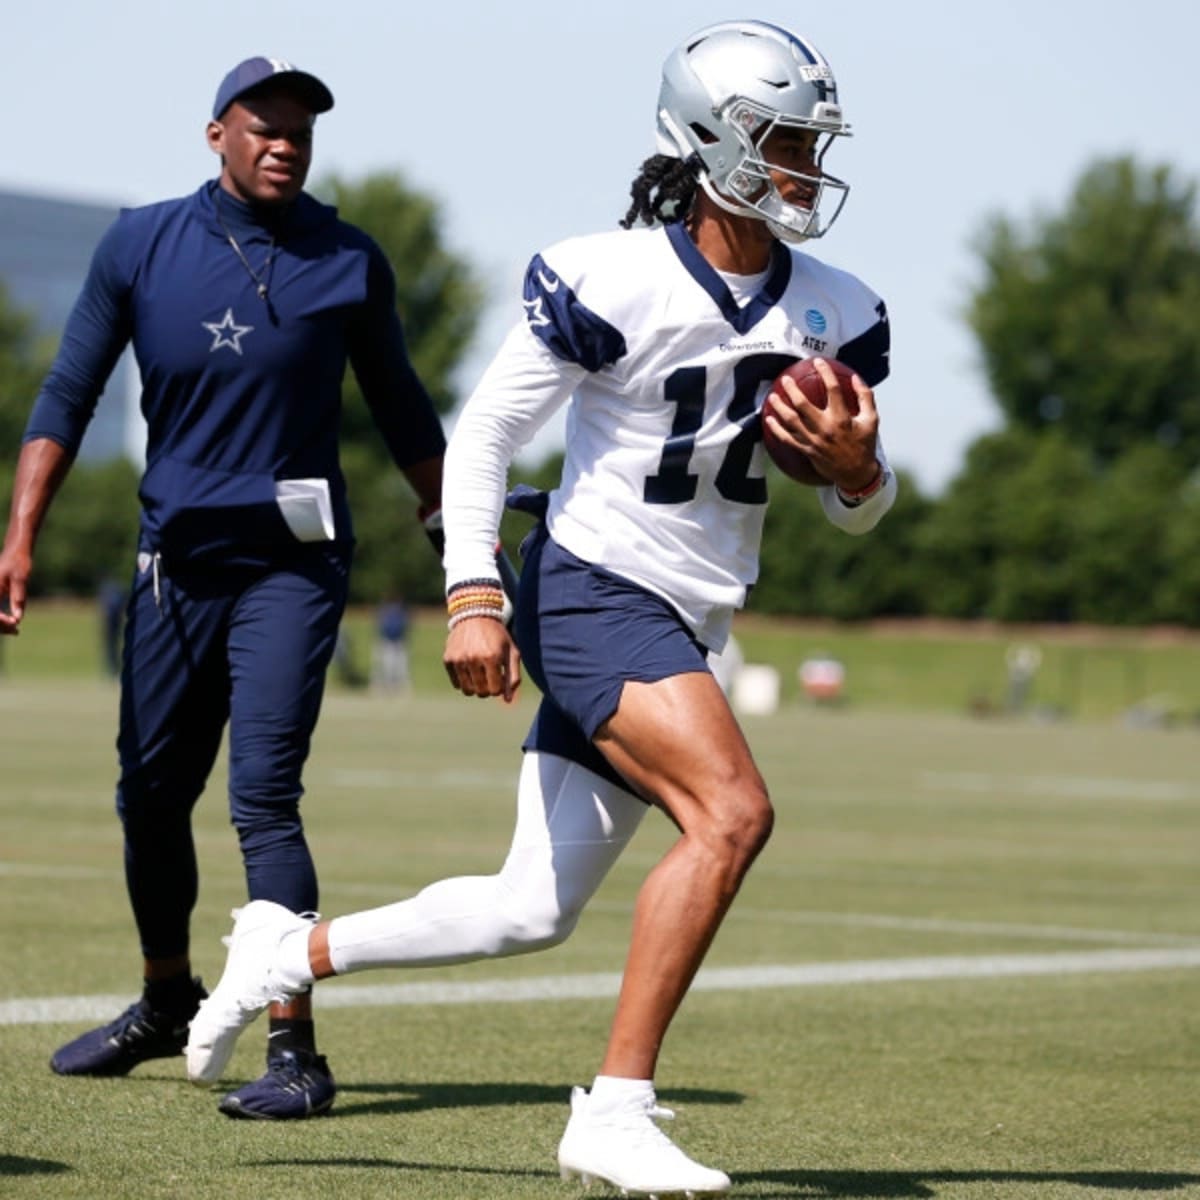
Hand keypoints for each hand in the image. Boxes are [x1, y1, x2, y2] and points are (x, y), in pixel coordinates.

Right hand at [0, 542, 30, 635]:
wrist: (15, 550)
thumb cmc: (19, 562)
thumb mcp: (21, 579)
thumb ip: (18, 597)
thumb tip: (18, 618)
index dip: (1, 620)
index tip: (15, 622)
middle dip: (0, 625)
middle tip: (16, 631)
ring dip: (0, 624)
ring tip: (15, 630)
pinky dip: (0, 619)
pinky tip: (13, 623)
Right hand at [443, 615, 520, 701]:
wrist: (476, 614)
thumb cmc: (498, 636)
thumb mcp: (511, 652)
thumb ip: (513, 677)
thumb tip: (508, 701)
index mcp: (491, 657)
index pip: (495, 691)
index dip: (499, 688)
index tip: (500, 678)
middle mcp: (473, 658)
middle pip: (481, 692)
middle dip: (488, 688)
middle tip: (490, 676)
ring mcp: (458, 659)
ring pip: (467, 690)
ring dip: (475, 687)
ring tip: (480, 674)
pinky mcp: (448, 659)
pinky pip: (456, 684)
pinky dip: (464, 680)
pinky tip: (469, 668)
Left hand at [764, 359, 880, 491]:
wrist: (856, 474)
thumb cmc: (864, 444)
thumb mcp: (872, 420)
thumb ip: (865, 397)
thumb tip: (856, 377)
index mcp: (843, 418)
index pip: (833, 389)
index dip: (825, 372)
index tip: (818, 361)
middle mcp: (826, 428)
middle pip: (803, 404)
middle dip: (792, 389)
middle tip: (786, 379)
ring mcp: (814, 440)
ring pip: (791, 421)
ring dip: (779, 407)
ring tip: (772, 396)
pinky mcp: (806, 451)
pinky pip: (787, 439)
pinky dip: (776, 429)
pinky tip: (769, 420)